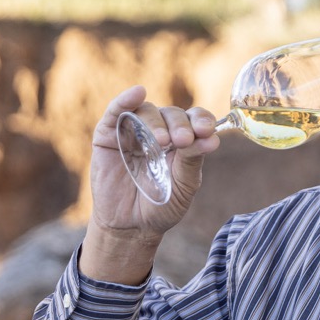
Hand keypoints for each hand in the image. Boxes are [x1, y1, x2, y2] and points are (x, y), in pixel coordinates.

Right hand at [81, 86, 219, 282]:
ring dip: (156, 122)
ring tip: (162, 141)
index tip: (206, 130)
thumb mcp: (182, 186)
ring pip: (146, 112)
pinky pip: (115, 111)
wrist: (130, 226)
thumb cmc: (160, 205)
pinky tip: (137, 93)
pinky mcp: (108, 135)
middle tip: (183, 140)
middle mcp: (158, 131)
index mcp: (182, 140)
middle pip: (172, 114)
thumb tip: (211, 138)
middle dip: (180, 125)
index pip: (194, 120)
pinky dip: (125, 100)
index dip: (201, 120)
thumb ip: (193, 160)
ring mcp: (132, 132)